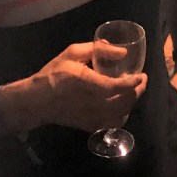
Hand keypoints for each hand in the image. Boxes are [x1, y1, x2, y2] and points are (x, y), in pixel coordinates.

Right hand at [1, 43, 146, 133]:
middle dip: (137, 91)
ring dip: (131, 102)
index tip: (141, 75)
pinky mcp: (88, 126)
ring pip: (120, 115)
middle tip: (142, 80)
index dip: (131, 83)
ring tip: (134, 91)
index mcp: (84, 82)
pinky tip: (123, 105)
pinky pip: (112, 124)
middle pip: (121, 102)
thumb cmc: (53, 74)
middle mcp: (88, 103)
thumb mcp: (72, 53)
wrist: (35, 101)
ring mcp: (89, 117)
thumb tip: (122, 52)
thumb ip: (97, 50)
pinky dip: (122, 115)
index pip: (113, 87)